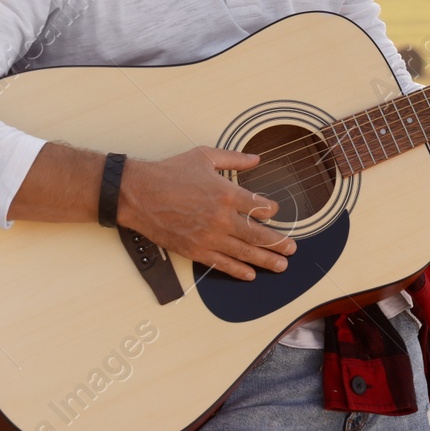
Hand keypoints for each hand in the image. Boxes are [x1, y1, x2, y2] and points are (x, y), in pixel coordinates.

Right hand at [116, 146, 293, 280]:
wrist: (138, 194)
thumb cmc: (168, 173)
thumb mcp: (204, 156)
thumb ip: (234, 158)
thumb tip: (255, 158)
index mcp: (226, 193)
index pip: (260, 206)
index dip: (272, 211)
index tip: (276, 212)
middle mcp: (221, 218)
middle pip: (258, 234)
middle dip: (278, 243)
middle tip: (291, 249)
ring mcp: (208, 237)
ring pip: (245, 253)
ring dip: (266, 260)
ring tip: (281, 265)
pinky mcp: (195, 250)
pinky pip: (222, 264)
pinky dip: (238, 270)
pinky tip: (250, 274)